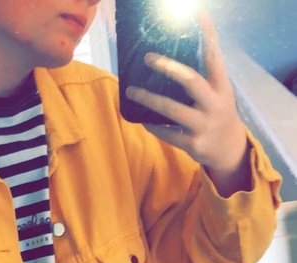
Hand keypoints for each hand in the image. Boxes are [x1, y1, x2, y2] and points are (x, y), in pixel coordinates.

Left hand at [125, 13, 250, 196]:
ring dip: (148, 99)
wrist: (229, 150)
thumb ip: (203, 78)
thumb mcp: (218, 94)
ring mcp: (204, 125)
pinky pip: (167, 133)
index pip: (215, 58)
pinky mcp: (193, 144)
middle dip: (168, 67)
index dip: (208, 37)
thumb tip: (174, 57)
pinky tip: (143, 120)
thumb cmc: (218, 114)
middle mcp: (215, 105)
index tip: (199, 15)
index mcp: (222, 88)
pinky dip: (153, 125)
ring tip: (130, 91)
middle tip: (148, 57)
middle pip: (191, 81)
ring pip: (171, 110)